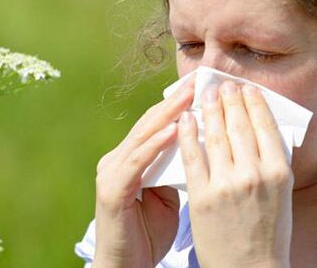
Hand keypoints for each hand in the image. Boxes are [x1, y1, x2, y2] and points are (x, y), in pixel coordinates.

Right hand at [92, 77, 193, 267]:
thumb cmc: (149, 234)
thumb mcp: (168, 195)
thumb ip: (176, 169)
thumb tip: (204, 146)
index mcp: (131, 159)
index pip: (158, 125)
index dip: (180, 106)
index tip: (204, 88)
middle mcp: (117, 160)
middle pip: (150, 124)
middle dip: (175, 102)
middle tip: (198, 82)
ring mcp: (112, 173)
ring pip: (142, 137)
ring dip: (168, 115)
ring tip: (190, 97)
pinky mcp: (112, 191)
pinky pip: (136, 163)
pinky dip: (155, 145)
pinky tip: (173, 130)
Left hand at [178, 80, 293, 267]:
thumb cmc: (269, 231)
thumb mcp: (282, 193)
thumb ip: (273, 161)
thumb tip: (262, 127)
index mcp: (279, 172)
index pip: (265, 126)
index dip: (253, 102)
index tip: (245, 88)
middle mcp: (254, 175)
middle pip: (239, 125)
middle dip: (229, 100)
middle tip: (222, 84)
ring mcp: (227, 185)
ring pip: (215, 136)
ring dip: (209, 110)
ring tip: (204, 95)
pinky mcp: (202, 196)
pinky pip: (192, 156)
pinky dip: (188, 134)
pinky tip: (184, 119)